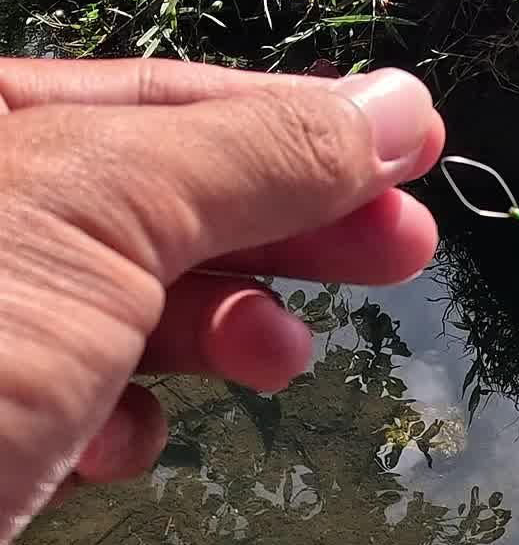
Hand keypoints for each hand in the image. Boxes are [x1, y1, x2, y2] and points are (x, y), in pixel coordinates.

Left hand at [0, 58, 443, 544]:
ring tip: (277, 366)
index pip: (180, 97)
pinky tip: (123, 447)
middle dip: (288, 226)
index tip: (417, 153)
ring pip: (131, 301)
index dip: (309, 123)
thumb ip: (255, 153)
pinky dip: (121, 419)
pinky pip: (75, 395)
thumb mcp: (102, 213)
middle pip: (169, 194)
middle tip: (401, 256)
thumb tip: (397, 105)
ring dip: (221, 329)